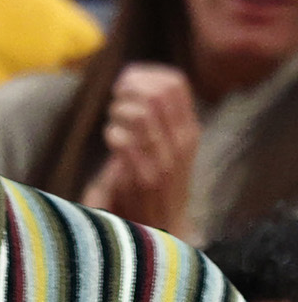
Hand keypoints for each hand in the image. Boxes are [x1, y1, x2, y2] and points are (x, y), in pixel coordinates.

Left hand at [81, 61, 198, 234]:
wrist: (162, 227)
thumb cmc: (156, 181)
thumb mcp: (168, 145)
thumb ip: (158, 115)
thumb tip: (132, 79)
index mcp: (188, 129)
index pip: (175, 83)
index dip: (144, 75)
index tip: (126, 82)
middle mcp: (181, 142)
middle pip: (156, 93)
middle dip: (127, 90)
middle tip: (116, 102)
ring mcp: (164, 160)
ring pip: (140, 113)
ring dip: (118, 112)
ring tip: (114, 123)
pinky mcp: (143, 178)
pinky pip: (124, 140)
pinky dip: (112, 134)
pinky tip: (112, 141)